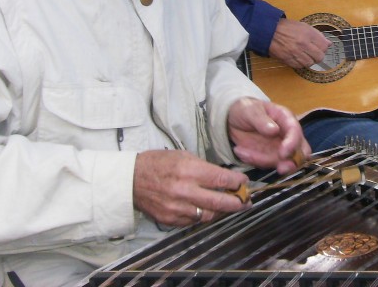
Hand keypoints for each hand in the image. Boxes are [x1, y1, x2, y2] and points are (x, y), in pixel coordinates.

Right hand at [133, 149, 248, 226]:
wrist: (131, 180)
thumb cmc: (158, 164)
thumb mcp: (183, 156)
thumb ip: (204, 168)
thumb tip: (225, 178)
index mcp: (188, 170)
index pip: (221, 179)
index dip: (237, 182)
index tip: (244, 182)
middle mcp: (184, 190)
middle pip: (219, 201)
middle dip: (237, 203)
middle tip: (247, 202)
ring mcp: (177, 208)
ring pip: (209, 215)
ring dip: (221, 211)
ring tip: (229, 206)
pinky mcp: (170, 220)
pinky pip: (194, 221)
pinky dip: (203, 216)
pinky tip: (208, 210)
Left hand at [227, 97, 310, 174]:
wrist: (233, 118)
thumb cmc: (246, 109)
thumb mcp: (251, 110)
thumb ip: (261, 120)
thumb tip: (274, 130)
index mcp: (286, 119)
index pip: (296, 132)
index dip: (292, 144)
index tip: (283, 153)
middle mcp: (287, 135)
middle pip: (300, 153)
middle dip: (293, 163)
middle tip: (281, 169)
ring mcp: (279, 148)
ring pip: (282, 162)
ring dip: (263, 161)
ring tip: (242, 151)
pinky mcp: (269, 157)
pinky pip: (266, 165)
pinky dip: (254, 161)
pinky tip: (241, 151)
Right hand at [268, 18, 331, 69]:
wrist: (269, 30)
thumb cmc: (287, 27)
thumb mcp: (304, 26)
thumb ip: (317, 35)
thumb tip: (329, 43)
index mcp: (308, 34)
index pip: (324, 46)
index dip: (324, 48)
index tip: (320, 48)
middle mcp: (303, 44)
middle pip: (319, 57)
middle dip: (318, 56)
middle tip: (314, 54)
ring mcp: (295, 53)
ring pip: (309, 63)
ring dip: (309, 61)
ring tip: (305, 56)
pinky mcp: (287, 59)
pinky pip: (299, 66)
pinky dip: (300, 64)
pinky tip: (298, 58)